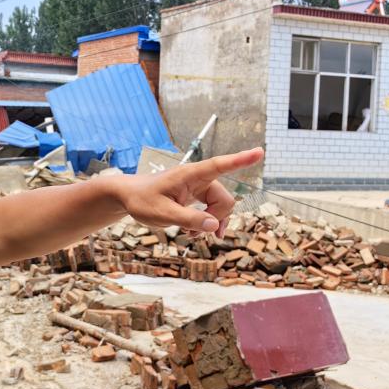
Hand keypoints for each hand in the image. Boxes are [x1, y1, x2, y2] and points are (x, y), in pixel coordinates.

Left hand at [113, 148, 263, 236]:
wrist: (128, 197)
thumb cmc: (142, 200)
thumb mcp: (162, 214)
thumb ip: (188, 219)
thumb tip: (214, 226)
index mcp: (190, 175)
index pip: (220, 165)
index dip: (241, 160)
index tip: (259, 152)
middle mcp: (198, 179)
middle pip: (224, 199)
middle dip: (216, 219)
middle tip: (195, 234)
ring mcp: (198, 187)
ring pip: (219, 206)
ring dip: (211, 223)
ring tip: (192, 236)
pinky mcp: (195, 196)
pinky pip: (211, 210)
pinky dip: (207, 223)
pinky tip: (195, 233)